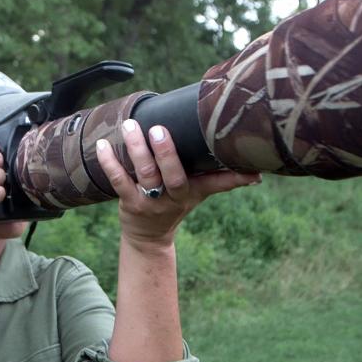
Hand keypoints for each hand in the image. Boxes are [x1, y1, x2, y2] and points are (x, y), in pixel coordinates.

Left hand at [95, 119, 260, 247]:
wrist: (150, 236)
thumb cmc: (177, 204)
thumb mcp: (201, 193)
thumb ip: (224, 179)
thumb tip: (258, 173)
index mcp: (192, 191)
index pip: (213, 181)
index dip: (226, 174)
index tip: (230, 151)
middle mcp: (172, 197)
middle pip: (171, 176)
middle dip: (165, 153)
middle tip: (158, 129)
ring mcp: (150, 201)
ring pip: (143, 175)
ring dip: (135, 149)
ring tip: (129, 126)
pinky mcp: (129, 202)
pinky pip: (118, 181)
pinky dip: (109, 162)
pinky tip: (103, 144)